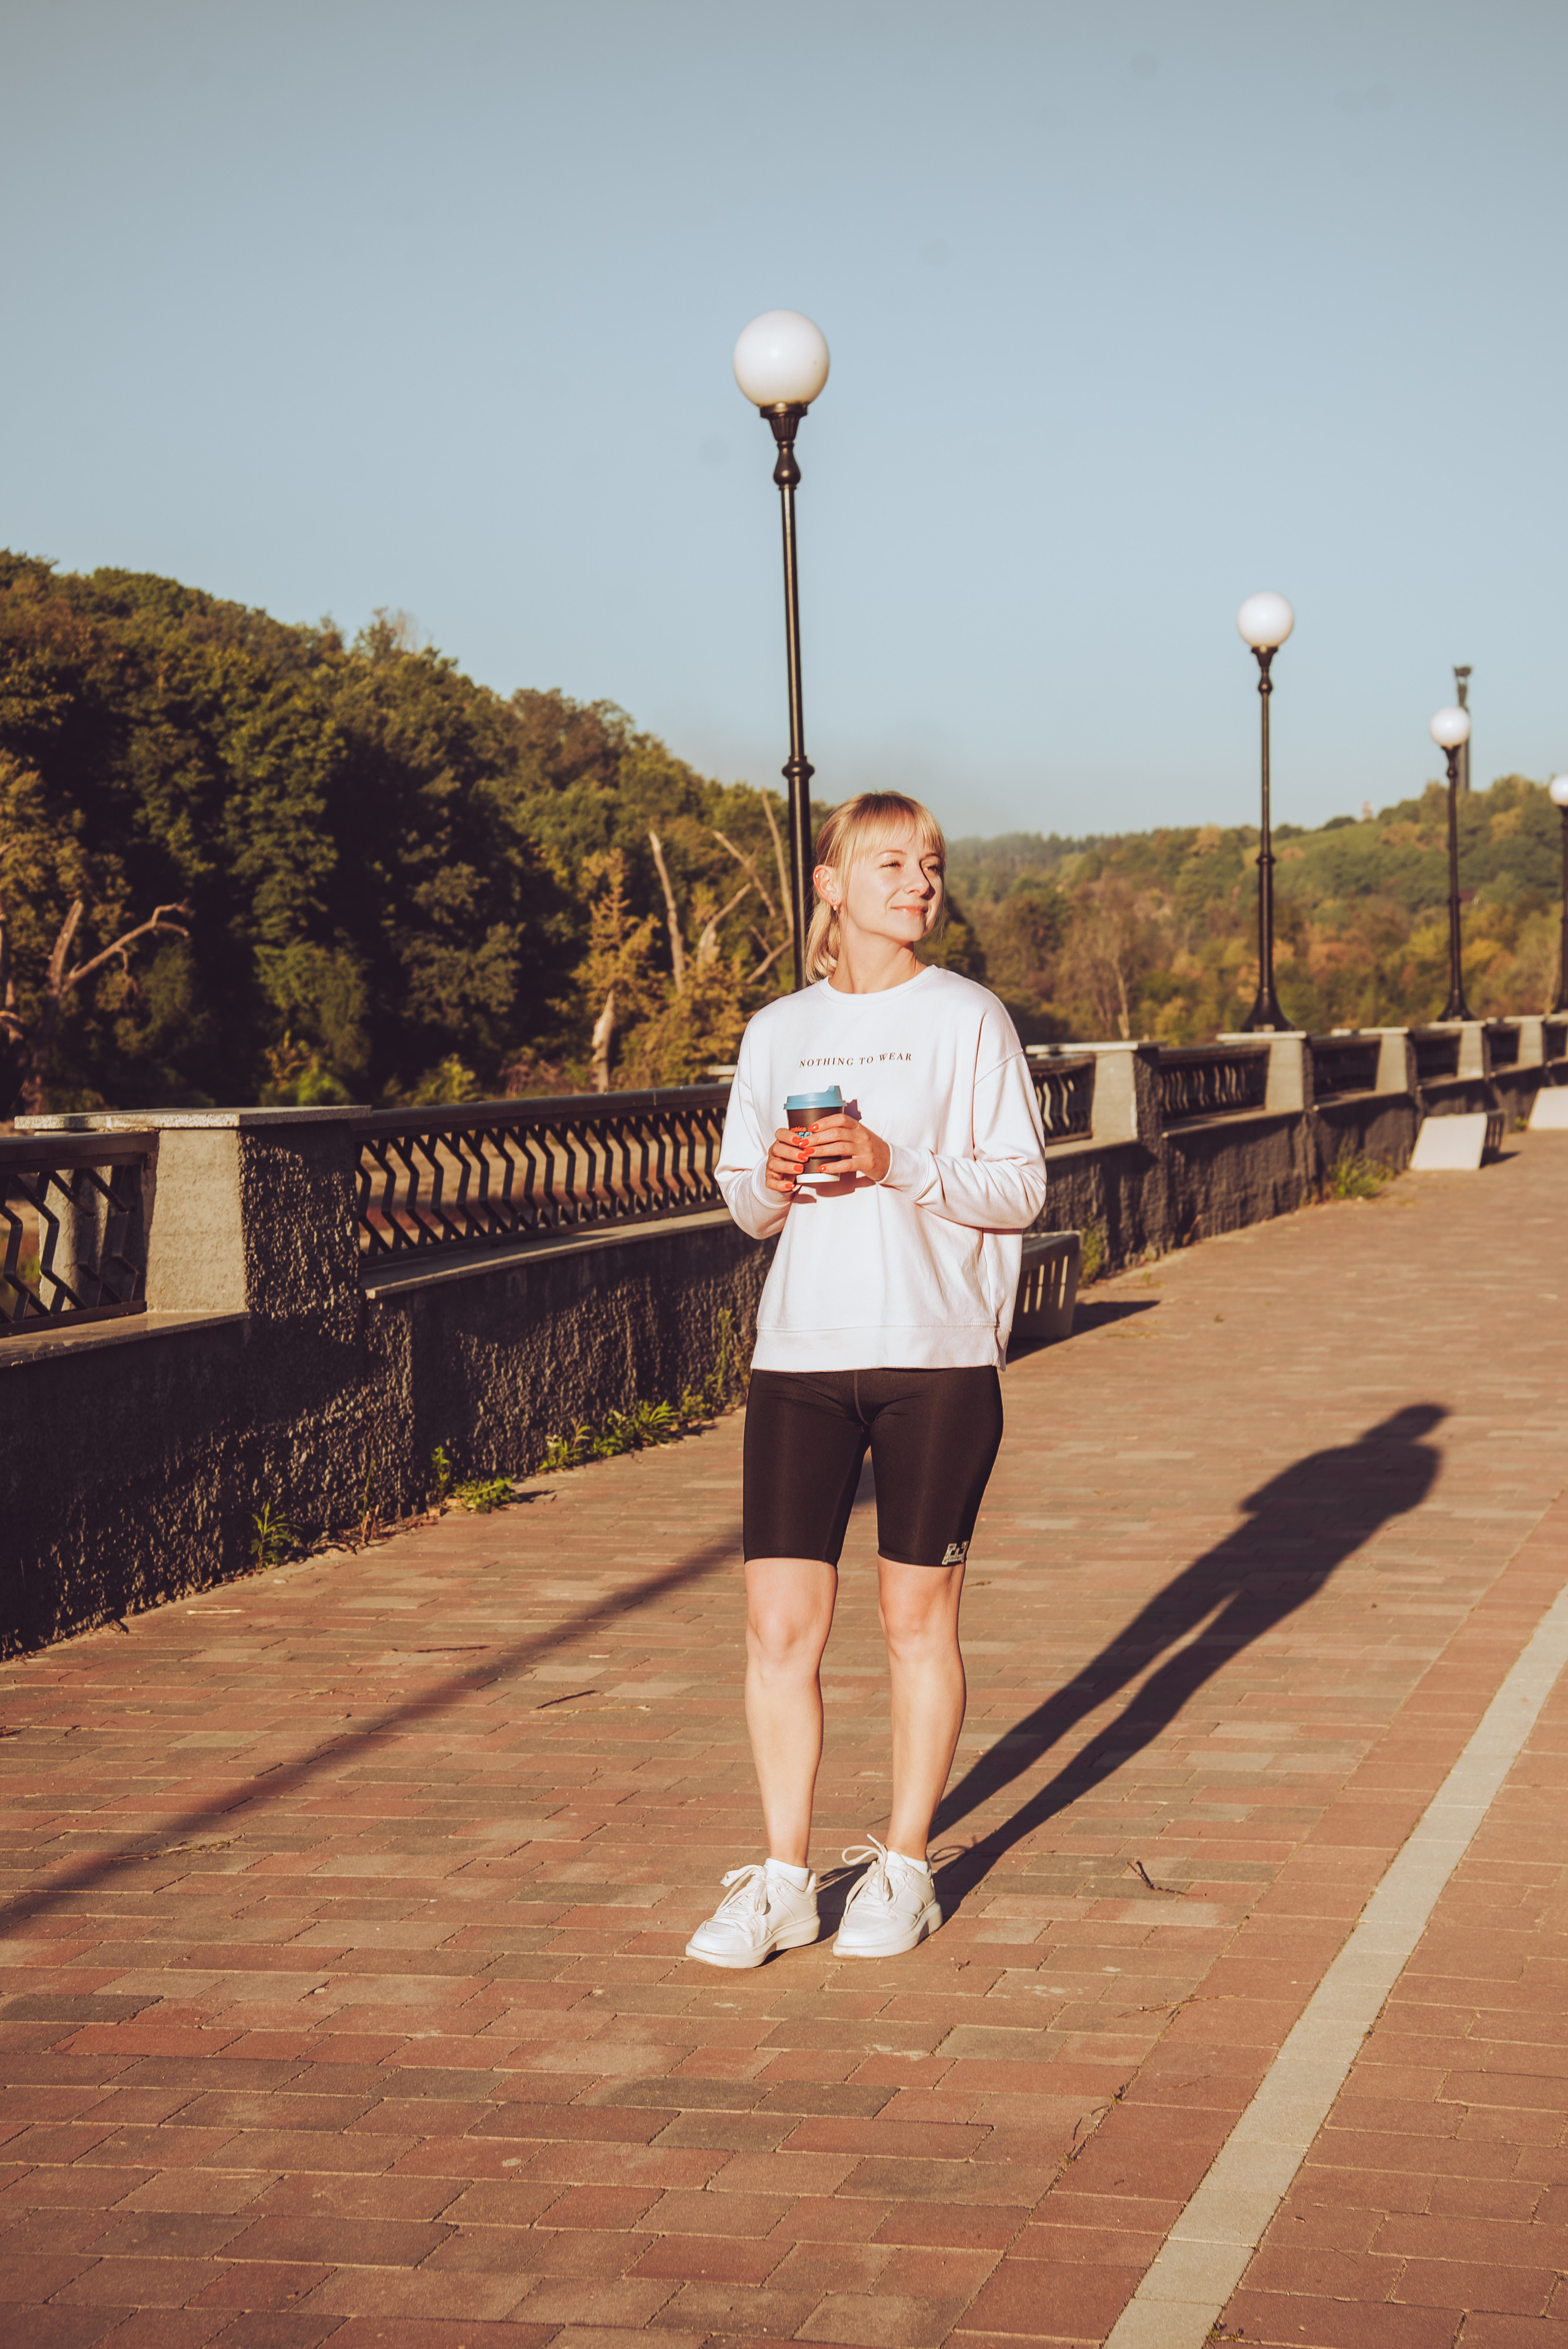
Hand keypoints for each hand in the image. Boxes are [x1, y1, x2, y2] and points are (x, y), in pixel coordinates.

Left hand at [764, 1113, 890, 1195]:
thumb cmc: (869, 1148)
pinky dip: (833, 1166)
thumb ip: (843, 1133)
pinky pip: (847, 1164)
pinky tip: (822, 1168)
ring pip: (840, 1147)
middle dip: (817, 1137)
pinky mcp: (866, 1163)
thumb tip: (817, 1133)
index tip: (810, 1128)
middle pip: (836, 1133)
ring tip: (808, 1153)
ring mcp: (865, 1149)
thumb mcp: (858, 1135)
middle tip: (803, 1142)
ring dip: (822, 1150)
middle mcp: (862, 1136)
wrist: (890, 1161)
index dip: (824, 1122)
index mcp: (858, 1127)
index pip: (840, 1119)